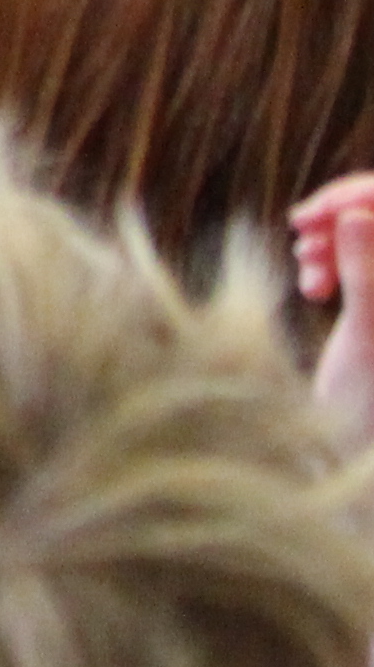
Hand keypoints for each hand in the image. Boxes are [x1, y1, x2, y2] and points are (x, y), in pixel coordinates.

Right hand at [294, 175, 373, 451]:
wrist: (361, 465)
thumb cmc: (371, 411)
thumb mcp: (370, 339)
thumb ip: (369, 272)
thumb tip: (360, 212)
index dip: (361, 201)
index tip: (312, 215)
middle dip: (345, 220)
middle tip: (300, 240)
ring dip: (335, 242)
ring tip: (305, 273)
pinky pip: (365, 261)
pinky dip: (336, 263)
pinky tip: (312, 284)